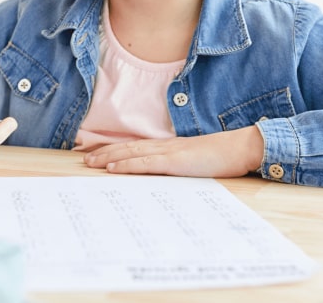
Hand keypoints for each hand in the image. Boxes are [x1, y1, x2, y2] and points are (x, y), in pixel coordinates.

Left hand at [83, 126, 263, 177]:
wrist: (239, 148)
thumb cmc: (220, 157)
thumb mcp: (194, 163)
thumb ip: (178, 166)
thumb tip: (165, 175)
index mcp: (168, 147)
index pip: (135, 148)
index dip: (115, 150)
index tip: (97, 154)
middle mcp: (164, 146)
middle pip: (128, 148)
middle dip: (105, 153)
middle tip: (84, 159)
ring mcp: (168, 152)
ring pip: (131, 154)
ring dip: (109, 157)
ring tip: (90, 163)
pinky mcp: (174, 161)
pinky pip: (145, 163)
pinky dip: (127, 165)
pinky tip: (113, 168)